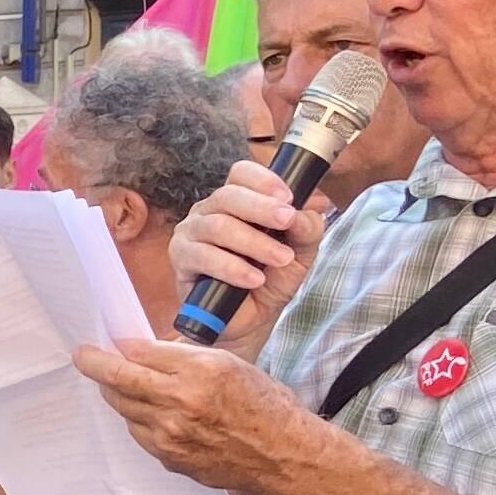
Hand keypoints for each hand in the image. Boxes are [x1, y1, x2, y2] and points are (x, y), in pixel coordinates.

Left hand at [77, 336, 317, 494]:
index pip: (140, 352)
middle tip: (82, 357)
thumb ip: (184, 358)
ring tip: (114, 384)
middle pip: (119, 379)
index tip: (100, 343)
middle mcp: (181, 401)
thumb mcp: (229, 364)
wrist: (282, 454)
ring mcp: (172, 433)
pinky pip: (139, 432)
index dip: (116, 346)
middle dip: (94, 365)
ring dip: (115, 393)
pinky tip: (145, 412)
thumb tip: (143, 351)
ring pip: (124, 407)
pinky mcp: (169, 456)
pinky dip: (136, 418)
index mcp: (200, 370)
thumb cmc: (264, 405)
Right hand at [167, 160, 329, 353]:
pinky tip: (254, 279)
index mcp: (237, 201)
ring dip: (254, 243)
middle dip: (262, 208)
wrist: (251, 321)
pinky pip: (203, 256)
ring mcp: (191, 233)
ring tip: (280, 259)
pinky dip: (232, 268)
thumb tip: (315, 204)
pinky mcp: (180, 259)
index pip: (241, 174)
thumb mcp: (301, 251)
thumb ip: (308, 226)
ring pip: (218, 226)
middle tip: (288, 220)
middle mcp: (209, 210)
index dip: (264, 180)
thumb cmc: (271, 279)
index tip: (289, 197)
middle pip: (228, 195)